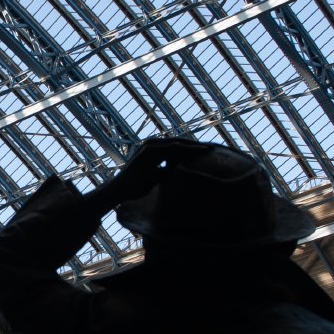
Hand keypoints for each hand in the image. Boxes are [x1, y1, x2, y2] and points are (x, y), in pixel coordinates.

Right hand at [85, 136, 207, 214]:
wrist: (120, 190)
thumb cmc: (136, 187)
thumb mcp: (157, 178)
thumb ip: (168, 172)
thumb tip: (183, 173)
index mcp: (155, 151)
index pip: (177, 148)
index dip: (193, 150)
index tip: (209, 154)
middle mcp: (152, 145)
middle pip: (179, 143)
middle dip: (196, 146)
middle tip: (213, 149)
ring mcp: (150, 146)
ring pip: (178, 143)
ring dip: (194, 146)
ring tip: (208, 150)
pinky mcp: (149, 150)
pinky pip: (171, 148)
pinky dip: (185, 149)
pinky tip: (197, 153)